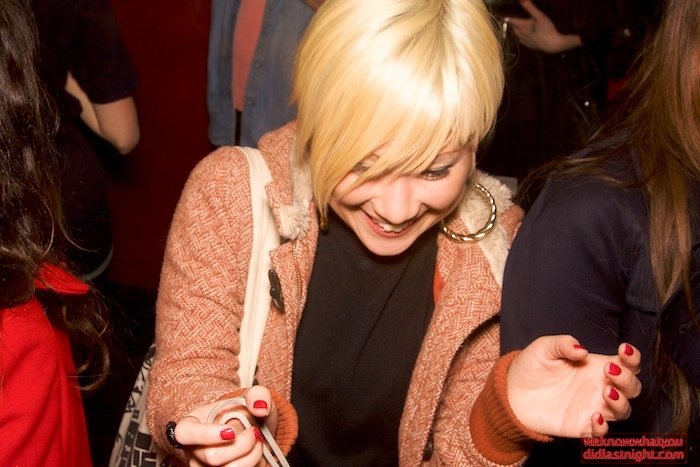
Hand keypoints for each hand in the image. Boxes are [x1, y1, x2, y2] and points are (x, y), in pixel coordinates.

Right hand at [172, 386, 275, 465]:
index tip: (231, 432)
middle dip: (242, 445)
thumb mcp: (251, 396)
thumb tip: (260, 407)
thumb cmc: (244, 412)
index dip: (207, 435)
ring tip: (258, 442)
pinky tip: (256, 452)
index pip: (184, 434)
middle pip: (212, 457)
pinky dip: (254, 463)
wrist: (253, 430)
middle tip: (254, 432)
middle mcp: (193, 450)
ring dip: (251, 456)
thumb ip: (256, 394)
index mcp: (190, 425)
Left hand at [504, 0, 581, 52]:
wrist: (553, 45)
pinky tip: (526, 33)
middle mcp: (520, 34)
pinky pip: (521, 39)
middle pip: (513, 27)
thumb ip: (530, 8)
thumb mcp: (539, 16)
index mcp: (522, 26)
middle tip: (512, 18)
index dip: (507, 17)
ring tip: (519, 24)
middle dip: (513, 22)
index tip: (503, 16)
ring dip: (517, 29)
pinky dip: (522, 35)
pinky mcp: (528, 45)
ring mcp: (524, 41)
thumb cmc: (547, 29)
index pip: (511, 21)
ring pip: (517, 34)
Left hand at [507, 335, 640, 437]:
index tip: (623, 350)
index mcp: (595, 366)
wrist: (511, 391)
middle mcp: (599, 387)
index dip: (632, 357)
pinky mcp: (580, 426)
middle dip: (628, 380)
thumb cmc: (531, 366)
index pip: (626, 364)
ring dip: (621, 402)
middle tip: (608, 372)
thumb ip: (563, 344)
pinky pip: (601, 432)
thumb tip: (582, 350)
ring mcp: (592, 407)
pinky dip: (603, 427)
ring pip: (623, 411)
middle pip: (632, 388)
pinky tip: (594, 417)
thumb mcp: (544, 347)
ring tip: (605, 392)